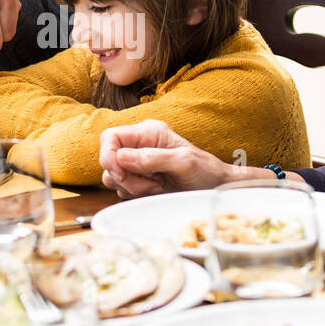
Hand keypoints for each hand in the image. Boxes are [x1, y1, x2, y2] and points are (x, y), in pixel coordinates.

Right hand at [98, 119, 266, 196]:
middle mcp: (139, 145)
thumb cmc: (205, 170)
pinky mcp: (138, 179)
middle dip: (124, 176)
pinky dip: (134, 193)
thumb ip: (152, 158)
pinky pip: (122, 188)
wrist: (216, 187)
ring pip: (112, 176)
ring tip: (156, 186)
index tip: (121, 173)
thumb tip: (121, 156)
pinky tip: (155, 191)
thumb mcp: (183, 162)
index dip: (109, 156)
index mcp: (148, 132)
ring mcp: (138, 163)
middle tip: (149, 184)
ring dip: (130, 187)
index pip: (110, 137)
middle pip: (108, 159)